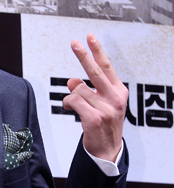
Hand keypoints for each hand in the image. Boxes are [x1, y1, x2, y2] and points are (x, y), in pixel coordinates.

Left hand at [64, 33, 127, 161]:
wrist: (107, 150)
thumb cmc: (104, 125)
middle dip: (83, 55)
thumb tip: (73, 80)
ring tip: (75, 106)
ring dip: (71, 97)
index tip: (90, 37)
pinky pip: (74, 102)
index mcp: (119, 92)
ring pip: (78, 90)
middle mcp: (114, 98)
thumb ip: (90, 90)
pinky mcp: (94, 119)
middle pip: (95, 71)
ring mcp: (106, 109)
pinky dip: (68, 104)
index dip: (98, 51)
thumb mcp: (103, 104)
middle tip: (75, 43)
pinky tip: (71, 109)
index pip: (107, 66)